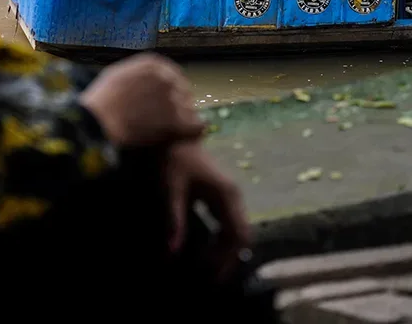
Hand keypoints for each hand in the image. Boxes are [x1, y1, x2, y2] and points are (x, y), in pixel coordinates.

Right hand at [81, 54, 202, 147]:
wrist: (96, 122)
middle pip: (183, 93)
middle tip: (166, 122)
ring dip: (182, 121)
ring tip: (170, 133)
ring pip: (190, 111)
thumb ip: (135, 74)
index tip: (166, 104)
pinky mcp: (176, 122)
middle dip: (178, 107)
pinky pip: (197, 127)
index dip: (171, 92)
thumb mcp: (117, 76)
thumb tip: (141, 80)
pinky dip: (192, 134)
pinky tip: (183, 138)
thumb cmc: (100, 102)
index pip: (174, 76)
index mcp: (153, 65)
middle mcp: (166, 79)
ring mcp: (173, 100)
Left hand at [165, 141, 249, 276]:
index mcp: (227, 194)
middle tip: (207, 279)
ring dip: (222, 252)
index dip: (226, 259)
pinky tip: (201, 251)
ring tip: (203, 269)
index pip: (238, 235)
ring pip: (234, 231)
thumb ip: (174, 220)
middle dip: (227, 259)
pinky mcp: (219, 196)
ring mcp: (228, 195)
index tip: (209, 275)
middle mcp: (233, 196)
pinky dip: (217, 241)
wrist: (173, 132)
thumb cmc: (173, 157)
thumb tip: (172, 253)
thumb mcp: (171, 189)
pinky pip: (226, 225)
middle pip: (240, 236)